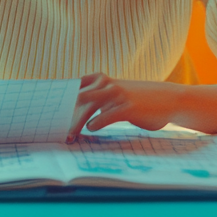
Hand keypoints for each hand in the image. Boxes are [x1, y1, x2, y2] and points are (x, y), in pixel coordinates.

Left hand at [65, 74, 182, 141]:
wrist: (170, 99)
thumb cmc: (140, 100)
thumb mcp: (117, 94)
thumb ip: (99, 99)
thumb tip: (76, 113)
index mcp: (101, 80)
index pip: (72, 86)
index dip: (59, 98)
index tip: (47, 112)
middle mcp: (107, 84)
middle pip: (76, 98)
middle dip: (64, 114)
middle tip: (55, 129)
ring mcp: (117, 95)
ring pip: (87, 107)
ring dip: (75, 123)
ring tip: (69, 136)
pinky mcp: (127, 107)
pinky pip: (105, 116)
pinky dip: (95, 124)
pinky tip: (91, 129)